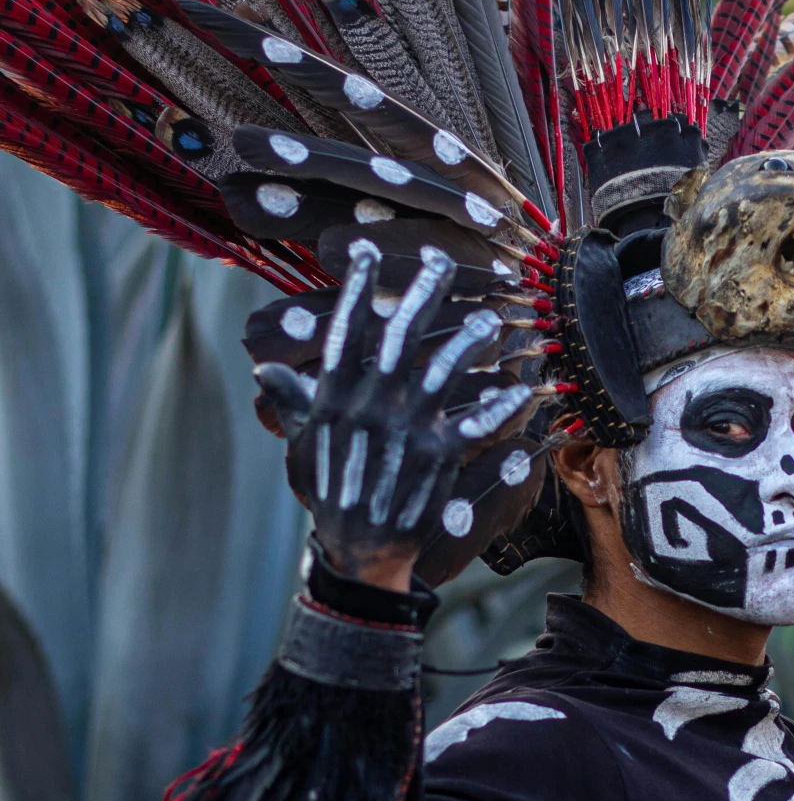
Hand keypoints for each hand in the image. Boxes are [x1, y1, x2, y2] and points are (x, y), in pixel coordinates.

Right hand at [253, 241, 530, 586]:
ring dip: (468, 341)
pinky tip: (522, 390)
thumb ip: (293, 400)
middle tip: (441, 261)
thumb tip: (263, 368)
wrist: (357, 548)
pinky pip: (476, 423)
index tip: (367, 252)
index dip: (357, 289)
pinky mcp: (437, 456)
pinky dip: (500, 407)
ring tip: (491, 320)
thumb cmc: (329, 490)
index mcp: (336, 396)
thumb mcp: (301, 442)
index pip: (346, 331)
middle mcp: (371, 405)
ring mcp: (406, 429)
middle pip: (400, 335)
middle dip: (422, 293)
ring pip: (443, 370)